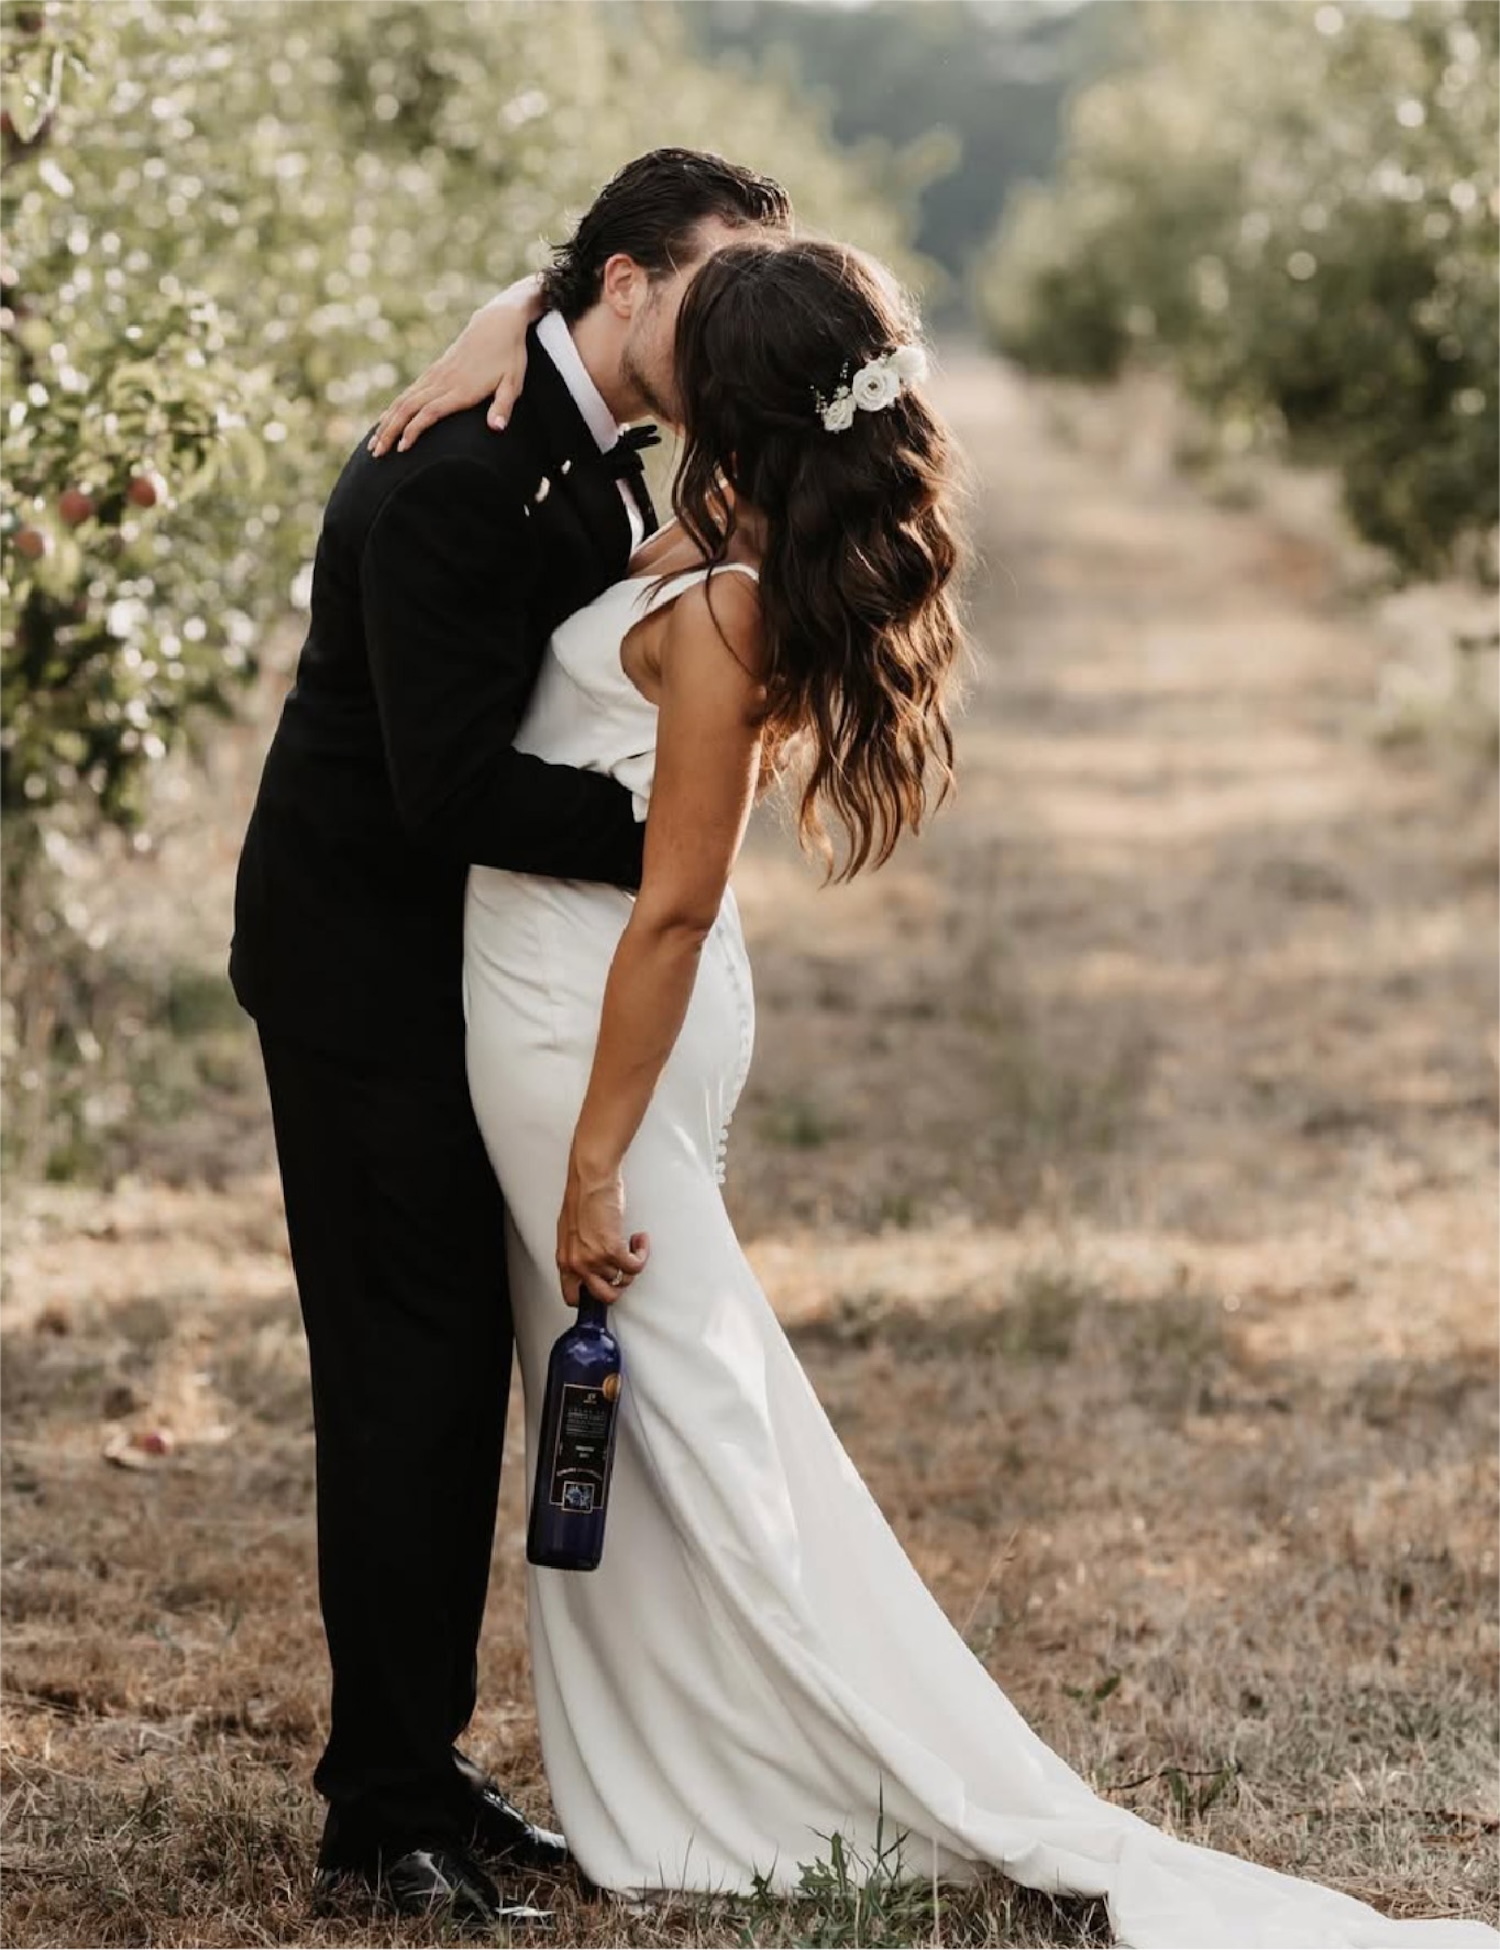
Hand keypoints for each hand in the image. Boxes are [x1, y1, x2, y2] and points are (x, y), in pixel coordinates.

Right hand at [368, 272, 543, 456]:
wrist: (496, 323)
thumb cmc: (509, 357)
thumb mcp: (513, 383)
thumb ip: (503, 407)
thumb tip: (497, 428)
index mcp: (461, 389)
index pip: (430, 412)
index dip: (414, 430)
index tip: (402, 448)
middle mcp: (443, 382)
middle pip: (409, 409)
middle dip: (390, 431)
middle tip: (377, 454)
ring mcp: (436, 375)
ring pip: (404, 401)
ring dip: (386, 422)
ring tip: (374, 445)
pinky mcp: (433, 371)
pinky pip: (408, 392)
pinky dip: (393, 409)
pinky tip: (384, 421)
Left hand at [557, 1148, 649, 1306]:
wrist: (590, 1179)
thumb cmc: (581, 1197)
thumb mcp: (571, 1233)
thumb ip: (578, 1253)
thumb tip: (591, 1266)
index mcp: (564, 1260)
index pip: (572, 1297)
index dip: (591, 1297)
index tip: (603, 1287)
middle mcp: (577, 1264)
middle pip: (603, 1296)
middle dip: (618, 1287)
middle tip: (624, 1272)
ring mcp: (594, 1259)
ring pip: (622, 1278)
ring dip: (631, 1262)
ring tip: (631, 1244)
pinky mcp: (612, 1249)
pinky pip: (634, 1266)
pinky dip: (641, 1255)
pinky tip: (639, 1241)